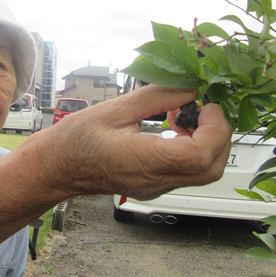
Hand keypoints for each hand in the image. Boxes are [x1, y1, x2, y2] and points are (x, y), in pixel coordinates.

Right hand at [39, 84, 232, 200]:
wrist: (56, 167)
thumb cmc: (75, 139)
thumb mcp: (115, 108)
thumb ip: (157, 97)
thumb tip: (191, 88)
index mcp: (143, 162)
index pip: (200, 155)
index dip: (215, 127)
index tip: (206, 103)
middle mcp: (154, 181)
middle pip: (211, 168)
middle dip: (218, 134)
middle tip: (202, 106)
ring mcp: (156, 187)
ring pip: (205, 173)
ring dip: (208, 141)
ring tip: (184, 115)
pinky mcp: (155, 186)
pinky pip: (189, 172)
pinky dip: (195, 148)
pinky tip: (175, 128)